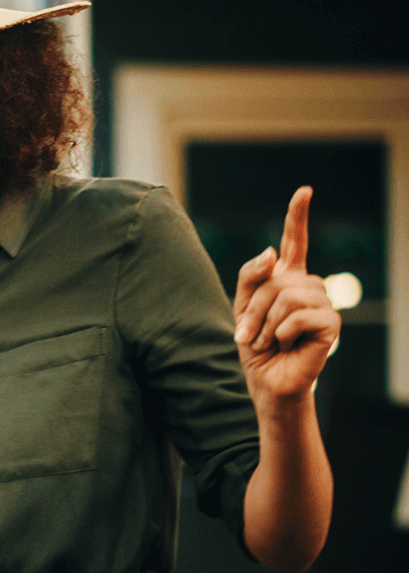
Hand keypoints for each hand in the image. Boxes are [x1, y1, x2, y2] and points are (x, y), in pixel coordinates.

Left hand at [232, 186, 341, 401]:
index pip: (296, 242)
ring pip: (286, 295)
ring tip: (265, 341)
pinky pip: (297, 315)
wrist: (267, 381)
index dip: (298, 217)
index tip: (304, 191)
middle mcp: (309, 287)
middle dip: (253, 307)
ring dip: (264, 321)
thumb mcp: (241, 307)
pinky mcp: (331, 324)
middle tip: (249, 335)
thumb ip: (251, 276)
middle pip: (275, 278)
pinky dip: (280, 332)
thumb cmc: (255, 346)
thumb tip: (272, 251)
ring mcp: (323, 303)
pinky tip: (283, 344)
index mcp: (288, 279)